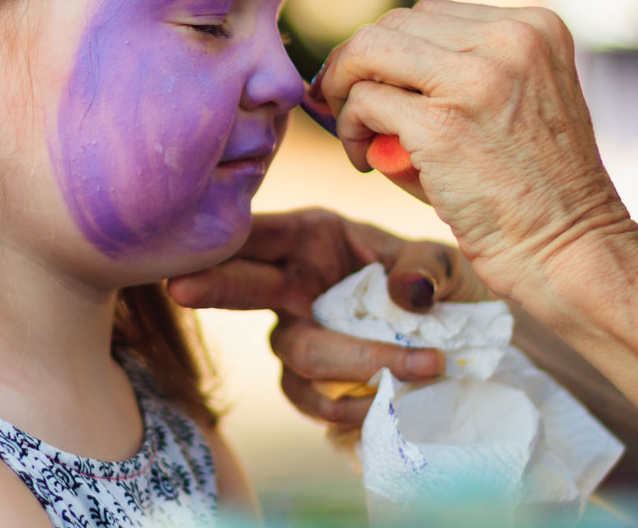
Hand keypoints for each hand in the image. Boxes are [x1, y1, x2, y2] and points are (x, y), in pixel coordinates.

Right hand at [168, 208, 488, 426]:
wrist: (458, 330)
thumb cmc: (437, 280)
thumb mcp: (440, 259)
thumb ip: (422, 267)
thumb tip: (405, 295)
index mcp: (310, 236)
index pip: (260, 233)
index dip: (228, 239)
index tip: (202, 243)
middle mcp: (291, 278)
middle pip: (242, 284)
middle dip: (211, 286)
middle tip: (179, 290)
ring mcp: (296, 327)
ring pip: (294, 350)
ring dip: (352, 365)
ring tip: (417, 368)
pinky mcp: (311, 374)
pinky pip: (305, 394)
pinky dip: (343, 403)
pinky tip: (384, 399)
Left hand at [316, 0, 630, 298]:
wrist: (571, 252)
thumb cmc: (532, 189)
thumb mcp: (511, 103)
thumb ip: (452, 74)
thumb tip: (358, 66)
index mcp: (533, 28)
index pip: (428, 15)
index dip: (388, 51)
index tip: (372, 83)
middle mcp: (509, 40)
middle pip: (393, 25)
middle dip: (358, 65)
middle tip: (351, 110)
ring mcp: (475, 79)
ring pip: (367, 49)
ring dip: (344, 89)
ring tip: (358, 135)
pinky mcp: (441, 124)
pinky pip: (363, 101)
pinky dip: (350, 128)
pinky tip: (365, 161)